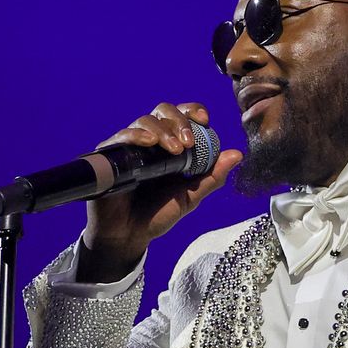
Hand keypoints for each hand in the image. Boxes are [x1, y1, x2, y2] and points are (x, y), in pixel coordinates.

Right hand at [81, 102, 242, 278]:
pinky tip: (148, 143)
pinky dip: (136, 134)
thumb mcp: (191, 196)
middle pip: (163, 111)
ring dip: (163, 130)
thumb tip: (237, 154)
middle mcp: (149, 141)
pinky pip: (121, 136)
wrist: (129, 236)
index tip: (205, 120)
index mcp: (170, 145)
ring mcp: (129, 146)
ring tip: (175, 150)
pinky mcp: (109, 155)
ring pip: (145, 121)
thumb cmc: (157, 215)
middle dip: (180, 121)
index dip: (192, 111)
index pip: (181, 116)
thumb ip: (213, 177)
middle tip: (189, 143)